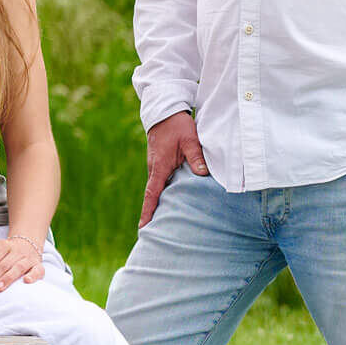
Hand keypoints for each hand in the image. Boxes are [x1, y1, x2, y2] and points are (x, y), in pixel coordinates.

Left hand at [0, 234, 44, 296]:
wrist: (27, 243)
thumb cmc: (3, 250)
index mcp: (1, 246)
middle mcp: (15, 251)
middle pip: (1, 266)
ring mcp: (27, 258)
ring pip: (17, 268)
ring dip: (8, 278)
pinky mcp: (38, 265)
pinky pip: (38, 270)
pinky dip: (33, 276)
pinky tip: (27, 282)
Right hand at [139, 111, 208, 227]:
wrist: (165, 111)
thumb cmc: (177, 125)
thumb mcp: (190, 139)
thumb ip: (196, 157)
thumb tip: (203, 174)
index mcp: (160, 167)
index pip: (152, 194)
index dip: (148, 211)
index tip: (143, 227)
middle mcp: (154, 169)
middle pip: (153, 196)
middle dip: (153, 213)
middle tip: (155, 233)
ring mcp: (156, 166)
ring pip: (158, 189)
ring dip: (159, 203)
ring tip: (166, 222)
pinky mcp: (160, 163)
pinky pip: (162, 182)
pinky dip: (165, 193)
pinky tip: (174, 200)